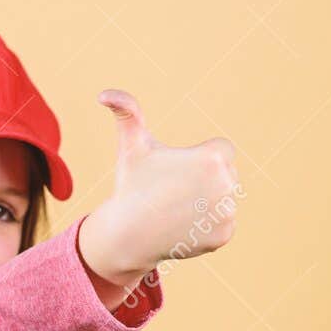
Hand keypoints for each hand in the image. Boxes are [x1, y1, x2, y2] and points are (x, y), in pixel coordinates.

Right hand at [79, 90, 240, 288]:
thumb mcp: (131, 147)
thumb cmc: (131, 186)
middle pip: (226, 176)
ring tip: (176, 210)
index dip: (196, 160)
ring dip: (205, 204)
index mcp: (213, 156)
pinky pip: (222, 224)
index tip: (176, 172)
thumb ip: (127, 112)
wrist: (127, 235)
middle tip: (173, 193)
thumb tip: (103, 94)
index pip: (221, 151)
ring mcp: (227, 212)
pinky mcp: (225, 235)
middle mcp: (227, 183)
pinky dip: (206, 228)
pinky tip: (182, 227)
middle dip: (203, 182)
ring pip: (224, 200)